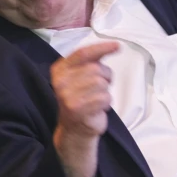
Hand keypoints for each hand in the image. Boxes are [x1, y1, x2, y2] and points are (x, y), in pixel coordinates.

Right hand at [50, 41, 118, 176]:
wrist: (74, 130)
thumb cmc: (81, 100)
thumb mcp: (80, 77)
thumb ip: (91, 62)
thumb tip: (112, 46)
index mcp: (59, 70)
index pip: (83, 54)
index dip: (101, 48)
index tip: (117, 46)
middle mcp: (60, 81)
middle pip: (95, 69)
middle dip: (104, 77)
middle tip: (99, 89)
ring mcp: (67, 95)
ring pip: (101, 83)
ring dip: (105, 91)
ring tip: (96, 100)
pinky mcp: (78, 108)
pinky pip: (105, 97)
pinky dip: (106, 103)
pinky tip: (97, 108)